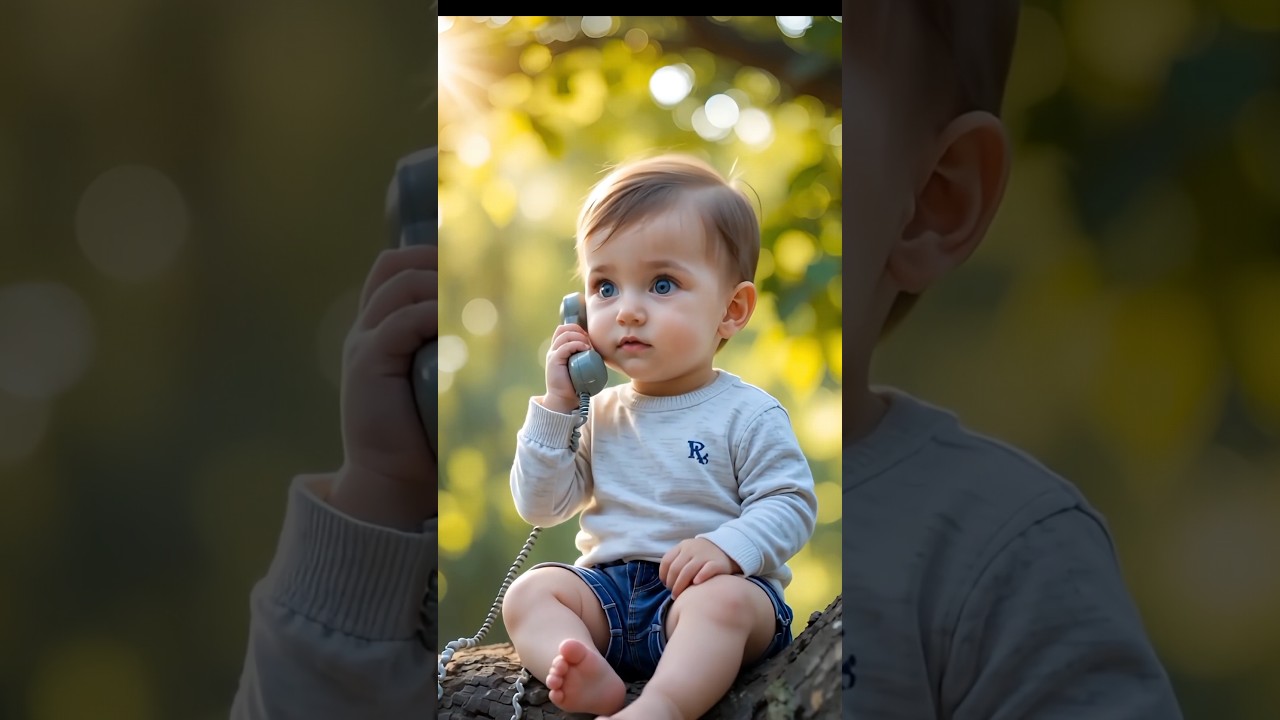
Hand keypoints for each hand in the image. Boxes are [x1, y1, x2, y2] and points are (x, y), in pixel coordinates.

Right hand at [326, 245, 438, 529]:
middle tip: (466, 268)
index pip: (390, 271)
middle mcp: (365, 331)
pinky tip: (453, 321)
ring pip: (399, 289)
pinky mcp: (368, 364)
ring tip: (465, 296)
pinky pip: (401, 322)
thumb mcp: (431, 381)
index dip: (423, 256)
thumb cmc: (418, 434)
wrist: (391, 477)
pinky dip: (431, 314)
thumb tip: (480, 325)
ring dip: (437, 285)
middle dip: (431, 259)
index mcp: (376, 332)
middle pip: (391, 268)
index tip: (458, 261)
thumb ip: (442, 350)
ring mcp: (363, 345)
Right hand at [540, 322, 593, 413]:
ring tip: (588, 347)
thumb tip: (596, 348)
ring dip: (579, 337)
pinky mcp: (554, 360)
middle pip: (563, 329)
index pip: (564, 329)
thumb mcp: (580, 366)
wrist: (564, 398)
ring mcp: (553, 354)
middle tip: (588, 342)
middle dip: (578, 331)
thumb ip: (583, 356)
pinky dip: (576, 344)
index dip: (576, 329)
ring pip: (565, 335)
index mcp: (558, 349)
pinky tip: (585, 349)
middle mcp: (554, 349)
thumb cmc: (575, 384)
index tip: (588, 339)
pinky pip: (565, 347)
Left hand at [659, 538, 740, 597]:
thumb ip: (677, 562)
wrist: (727, 549)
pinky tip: (696, 583)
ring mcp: (705, 555)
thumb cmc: (702, 556)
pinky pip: (707, 569)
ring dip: (680, 585)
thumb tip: (665, 581)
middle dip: (671, 584)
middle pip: (676, 568)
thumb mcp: (688, 552)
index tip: (665, 584)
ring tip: (679, 595)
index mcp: (683, 546)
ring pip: (687, 571)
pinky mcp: (717, 563)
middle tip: (673, 593)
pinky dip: (700, 576)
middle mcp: (692, 549)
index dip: (663, 575)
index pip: (667, 561)